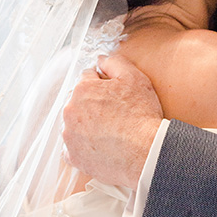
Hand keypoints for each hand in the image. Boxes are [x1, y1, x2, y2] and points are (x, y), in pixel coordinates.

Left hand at [62, 53, 163, 187]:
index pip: (87, 78)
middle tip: (114, 115)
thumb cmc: (141, 116)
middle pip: (78, 102)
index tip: (114, 95)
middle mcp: (70, 111)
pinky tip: (99, 147)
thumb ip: (114, 62)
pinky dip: (82, 148)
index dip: (103, 84)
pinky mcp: (74, 157)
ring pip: (74, 125)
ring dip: (85, 126)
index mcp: (82, 89)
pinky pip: (72, 149)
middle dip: (92, 105)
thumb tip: (100, 59)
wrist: (145, 153)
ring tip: (108, 132)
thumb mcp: (134, 78)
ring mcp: (70, 136)